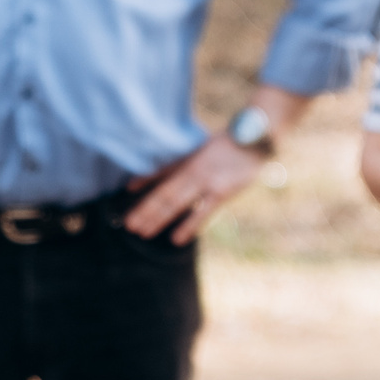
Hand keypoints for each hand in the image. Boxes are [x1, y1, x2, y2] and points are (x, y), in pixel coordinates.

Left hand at [124, 135, 263, 243]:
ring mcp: (208, 182)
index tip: (125, 203)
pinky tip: (177, 239)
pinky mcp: (224, 193)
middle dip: (146, 210)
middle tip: (129, 226)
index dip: (143, 189)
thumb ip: (169, 167)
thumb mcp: (194, 152)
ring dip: (160, 217)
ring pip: (179, 202)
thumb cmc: (222, 148)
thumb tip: (138, 182)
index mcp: (187, 160)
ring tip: (143, 232)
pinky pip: (204, 213)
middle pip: (165, 193)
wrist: (254, 140)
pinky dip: (189, 225)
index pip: (160, 178)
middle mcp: (194, 171)